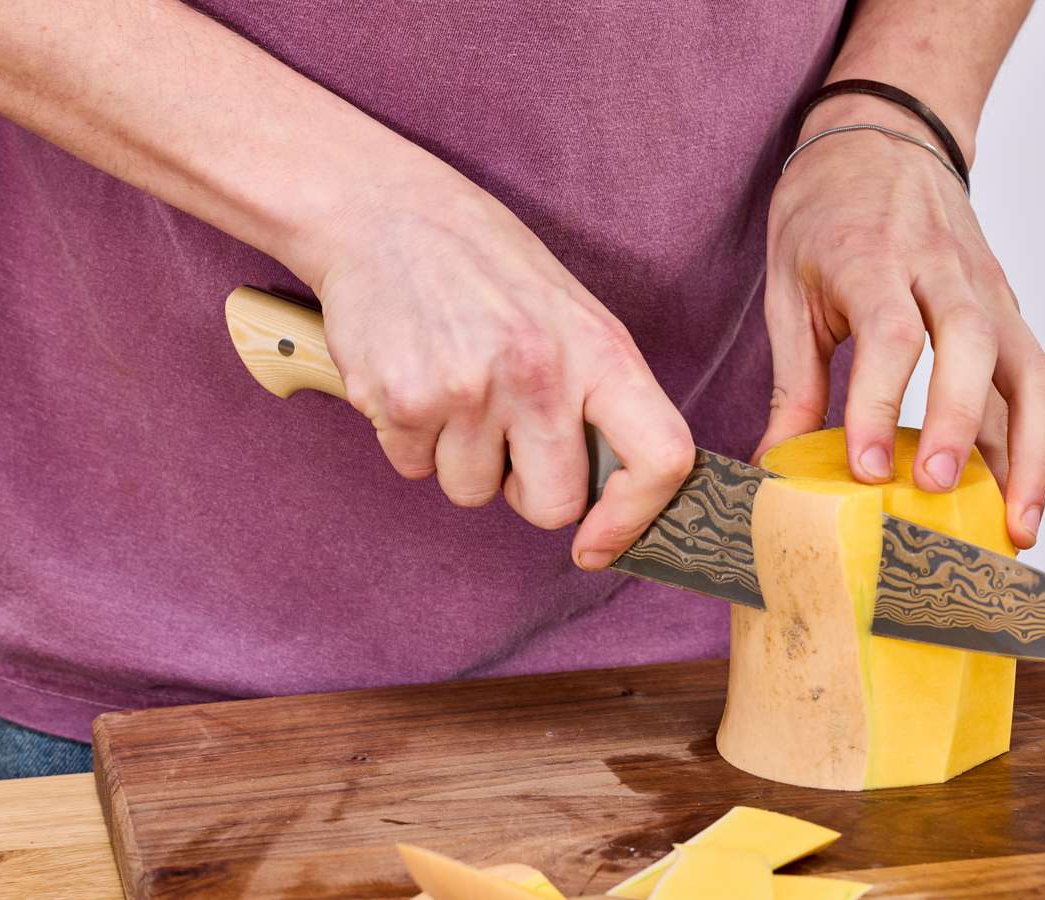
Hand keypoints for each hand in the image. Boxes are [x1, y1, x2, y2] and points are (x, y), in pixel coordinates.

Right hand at [304, 170, 694, 567]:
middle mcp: (538, 374)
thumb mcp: (571, 314)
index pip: (661, 456)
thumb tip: (614, 492)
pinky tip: (415, 378)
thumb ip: (598, 396)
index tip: (601, 542)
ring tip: (455, 387)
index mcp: (599, 350)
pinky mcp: (399, 401)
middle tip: (508, 437)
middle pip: (552, 505)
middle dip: (528, 490)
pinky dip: (411, 440)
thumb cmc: (486, 267)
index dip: (638, 516)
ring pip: (472, 492)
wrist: (383, 212)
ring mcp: (466, 390)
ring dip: (461, 459)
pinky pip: (414, 469)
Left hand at [759, 98, 1044, 548]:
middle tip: (934, 488)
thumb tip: (779, 466)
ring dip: (1030, 453)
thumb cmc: (827, 213)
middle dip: (958, 424)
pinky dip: (1037, 443)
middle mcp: (944, 272)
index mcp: (874, 257)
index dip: (878, 402)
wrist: (885, 137)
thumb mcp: (788, 287)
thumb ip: (793, 380)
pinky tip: (1023, 498)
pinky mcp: (1011, 311)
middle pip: (971, 345)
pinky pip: (1037, 380)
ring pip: (1029, 371)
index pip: (890, 333)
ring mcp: (988, 292)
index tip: (863, 467)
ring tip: (1017, 528)